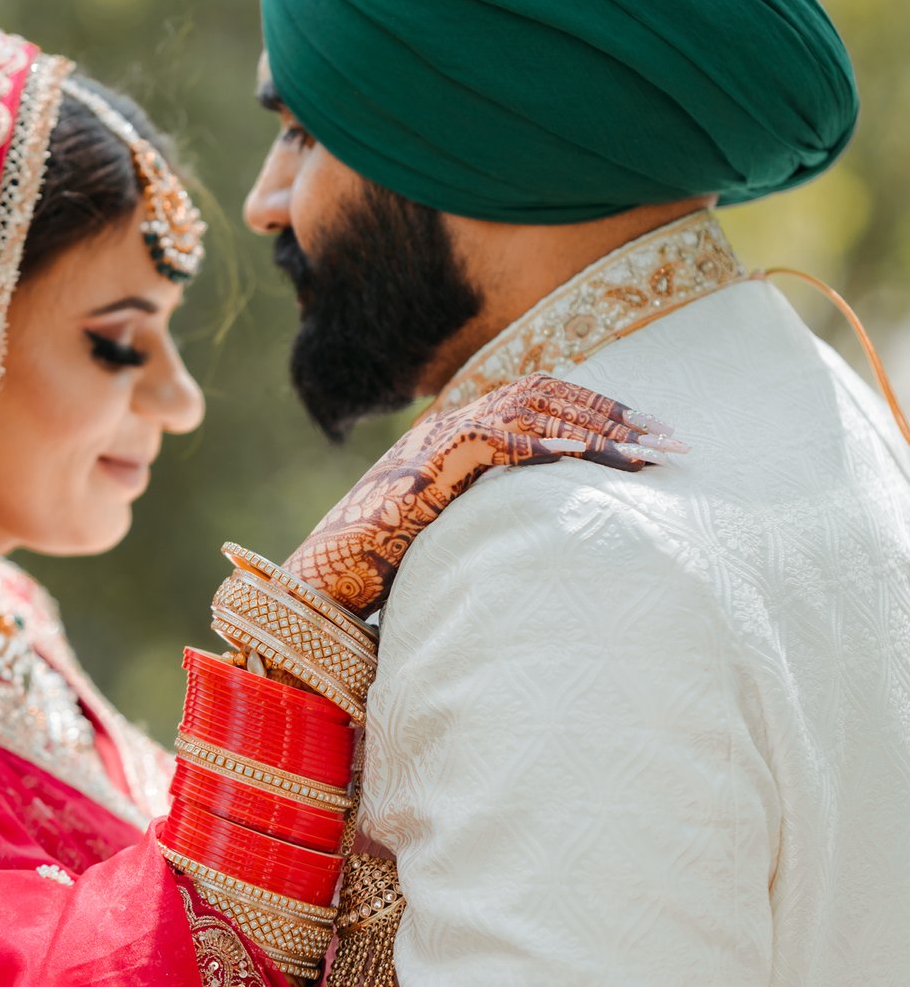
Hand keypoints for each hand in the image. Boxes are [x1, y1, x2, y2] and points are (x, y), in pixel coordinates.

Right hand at [286, 375, 681, 614]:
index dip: (597, 412)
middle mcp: (444, 427)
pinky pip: (501, 441)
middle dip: (615, 413)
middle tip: (674, 441)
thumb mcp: (443, 538)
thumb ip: (486, 519)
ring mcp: (435, 443)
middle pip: (546, 393)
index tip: (650, 436)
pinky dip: (550, 445)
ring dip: (599, 427)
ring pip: (533, 410)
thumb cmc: (372, 580)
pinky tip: (592, 458)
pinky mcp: (427, 468)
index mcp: (451, 438)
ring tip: (652, 451)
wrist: (312, 593)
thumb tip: (539, 536)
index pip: (537, 400)